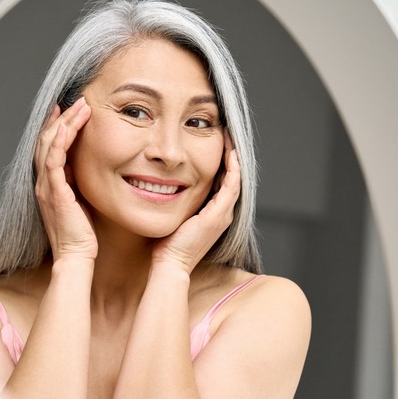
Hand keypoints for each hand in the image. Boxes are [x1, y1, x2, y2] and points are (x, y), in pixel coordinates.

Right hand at [34, 98, 96, 261]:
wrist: (76, 256)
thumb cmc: (82, 233)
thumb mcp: (80, 201)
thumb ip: (77, 183)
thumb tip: (84, 167)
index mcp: (49, 184)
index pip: (48, 148)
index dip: (55, 127)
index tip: (66, 110)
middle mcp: (43, 183)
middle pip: (46, 141)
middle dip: (61, 118)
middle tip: (76, 100)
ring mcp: (46, 186)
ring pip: (49, 145)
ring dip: (64, 123)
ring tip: (80, 106)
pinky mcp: (55, 192)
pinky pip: (53, 160)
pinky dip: (59, 141)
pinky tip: (67, 126)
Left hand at [151, 130, 240, 273]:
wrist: (170, 264)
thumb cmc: (166, 244)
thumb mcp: (174, 216)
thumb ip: (175, 201)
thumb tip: (162, 184)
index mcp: (214, 214)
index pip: (222, 182)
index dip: (222, 162)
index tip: (216, 143)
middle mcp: (222, 214)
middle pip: (232, 178)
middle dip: (230, 155)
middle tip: (227, 134)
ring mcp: (222, 215)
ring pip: (235, 179)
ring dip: (234, 157)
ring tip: (230, 137)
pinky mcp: (218, 215)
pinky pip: (231, 186)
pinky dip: (233, 169)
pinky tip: (230, 153)